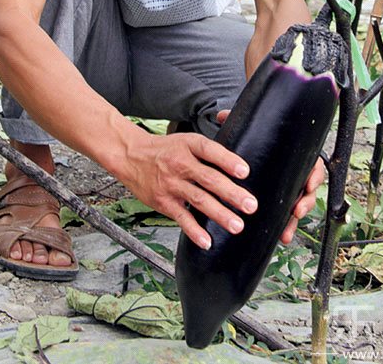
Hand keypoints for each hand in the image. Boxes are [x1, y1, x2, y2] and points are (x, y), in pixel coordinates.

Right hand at [122, 129, 257, 250]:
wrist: (131, 156)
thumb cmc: (165, 149)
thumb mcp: (186, 140)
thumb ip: (209, 152)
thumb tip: (238, 166)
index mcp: (189, 145)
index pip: (210, 150)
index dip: (228, 160)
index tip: (244, 171)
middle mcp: (180, 164)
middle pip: (209, 178)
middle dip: (231, 193)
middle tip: (250, 205)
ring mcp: (171, 184)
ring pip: (199, 200)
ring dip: (219, 214)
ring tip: (237, 225)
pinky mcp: (163, 201)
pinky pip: (181, 218)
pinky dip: (194, 231)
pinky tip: (207, 241)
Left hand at [216, 109, 325, 244]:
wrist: (264, 148)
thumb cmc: (262, 139)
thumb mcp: (253, 130)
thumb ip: (239, 121)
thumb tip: (221, 114)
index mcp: (298, 156)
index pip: (313, 166)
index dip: (313, 176)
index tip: (309, 184)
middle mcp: (298, 174)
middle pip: (308, 190)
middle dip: (304, 204)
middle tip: (296, 212)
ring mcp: (290, 189)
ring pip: (299, 207)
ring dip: (293, 222)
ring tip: (285, 234)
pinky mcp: (281, 201)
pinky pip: (286, 216)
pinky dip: (284, 227)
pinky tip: (279, 238)